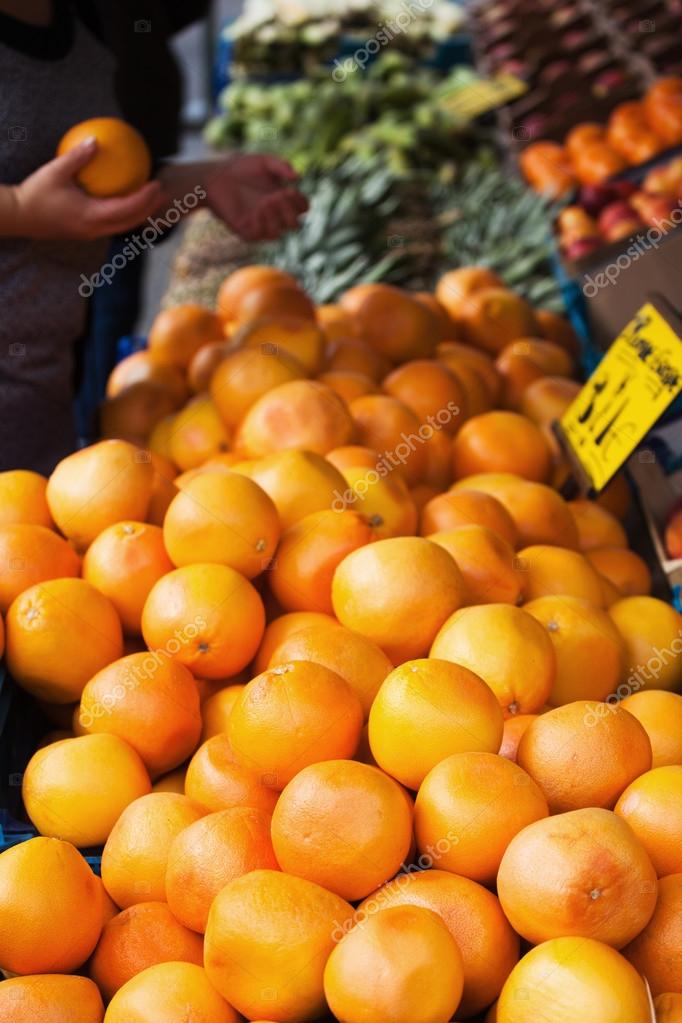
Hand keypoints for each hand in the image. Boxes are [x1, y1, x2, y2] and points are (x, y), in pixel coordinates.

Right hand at [8, 138, 165, 240]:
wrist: (19, 217)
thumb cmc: (36, 194)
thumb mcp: (55, 171)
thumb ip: (77, 156)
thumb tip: (95, 139)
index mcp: (91, 216)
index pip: (127, 209)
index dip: (145, 199)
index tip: (157, 185)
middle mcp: (95, 229)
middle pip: (131, 222)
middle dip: (150, 209)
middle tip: (165, 193)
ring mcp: (91, 233)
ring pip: (123, 226)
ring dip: (140, 214)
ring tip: (153, 200)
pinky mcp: (86, 232)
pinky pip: (113, 224)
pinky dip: (125, 214)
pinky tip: (128, 201)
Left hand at [204, 154, 307, 240]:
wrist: (216, 177)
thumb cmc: (241, 168)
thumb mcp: (265, 162)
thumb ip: (282, 166)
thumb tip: (297, 178)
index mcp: (283, 199)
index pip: (302, 208)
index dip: (300, 202)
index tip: (290, 190)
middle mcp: (274, 215)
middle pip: (294, 225)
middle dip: (289, 211)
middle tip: (278, 196)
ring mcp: (260, 225)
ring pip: (278, 233)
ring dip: (274, 217)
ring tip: (265, 201)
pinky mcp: (246, 232)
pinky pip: (260, 235)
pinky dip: (260, 223)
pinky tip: (255, 210)